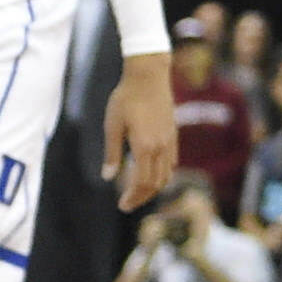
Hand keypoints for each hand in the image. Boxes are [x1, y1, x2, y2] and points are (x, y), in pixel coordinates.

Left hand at [100, 54, 177, 211]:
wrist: (149, 76)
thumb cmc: (126, 98)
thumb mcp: (112, 125)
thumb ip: (112, 153)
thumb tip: (108, 178)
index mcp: (144, 146)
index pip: (142, 182)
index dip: (132, 197)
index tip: (122, 205)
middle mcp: (160, 147)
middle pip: (156, 183)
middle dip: (142, 197)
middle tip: (127, 204)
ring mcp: (169, 141)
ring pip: (166, 174)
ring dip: (153, 188)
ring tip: (138, 192)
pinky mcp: (173, 134)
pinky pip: (171, 162)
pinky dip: (163, 174)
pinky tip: (152, 173)